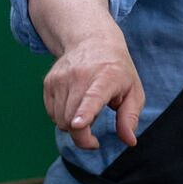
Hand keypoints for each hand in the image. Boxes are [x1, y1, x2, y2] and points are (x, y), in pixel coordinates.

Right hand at [42, 34, 145, 149]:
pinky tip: (74, 105)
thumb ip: (130, 117)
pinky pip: (52, 114)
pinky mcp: (49, 82)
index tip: (78, 124)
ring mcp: (61, 78)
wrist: (92, 41)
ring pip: (60, 120)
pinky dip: (62, 117)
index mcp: (106, 78)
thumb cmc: (117, 71)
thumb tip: (129, 141)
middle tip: (93, 139)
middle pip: (72, 120)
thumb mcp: (133, 91)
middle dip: (82, 137)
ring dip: (73, 126)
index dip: (85, 113)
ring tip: (86, 111)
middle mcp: (80, 76)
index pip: (93, 97)